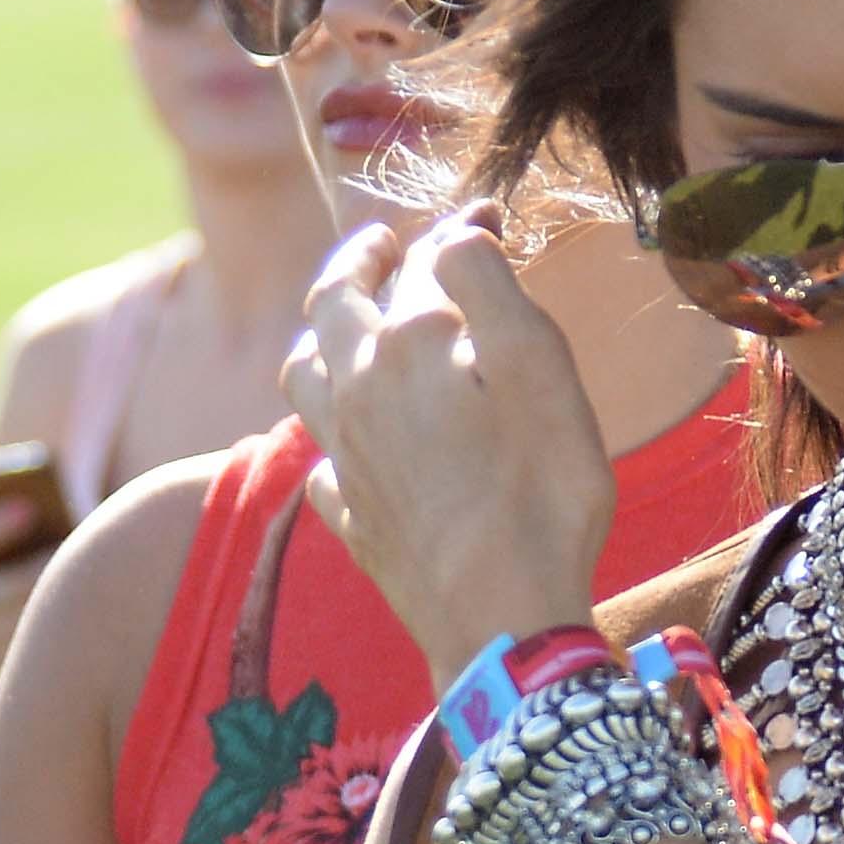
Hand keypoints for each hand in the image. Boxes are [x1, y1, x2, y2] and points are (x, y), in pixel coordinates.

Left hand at [283, 213, 617, 672]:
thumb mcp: (539, 368)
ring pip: (304, 376)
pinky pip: (321, 463)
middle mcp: (357, 391)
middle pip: (334, 304)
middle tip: (383, 247)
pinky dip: (332, 436)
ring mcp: (348, 459)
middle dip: (358, 264)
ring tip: (345, 329)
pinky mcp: (354, 520)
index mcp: (403, 345)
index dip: (454, 234)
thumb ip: (487, 286)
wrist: (504, 622)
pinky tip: (353, 442)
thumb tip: (451, 235)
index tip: (486, 222)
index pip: (422, 262)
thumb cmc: (540, 494)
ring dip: (322, 338)